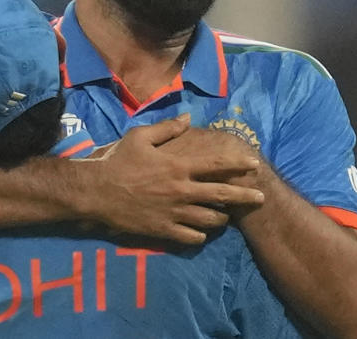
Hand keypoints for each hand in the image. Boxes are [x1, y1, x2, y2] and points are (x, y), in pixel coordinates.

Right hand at [75, 115, 264, 244]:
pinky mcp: (164, 231)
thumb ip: (167, 129)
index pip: (216, 164)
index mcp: (178, 166)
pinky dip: (200, 235)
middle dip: (245, 196)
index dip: (238, 163)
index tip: (254, 164)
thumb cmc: (117, 161)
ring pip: (210, 219)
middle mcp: (182, 191)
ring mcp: (174, 213)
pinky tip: (202, 232)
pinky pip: (192, 237)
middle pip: (222, 195)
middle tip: (261, 198)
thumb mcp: (140, 137)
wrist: (95, 192)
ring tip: (227, 216)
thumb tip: (188, 119)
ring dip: (222, 217)